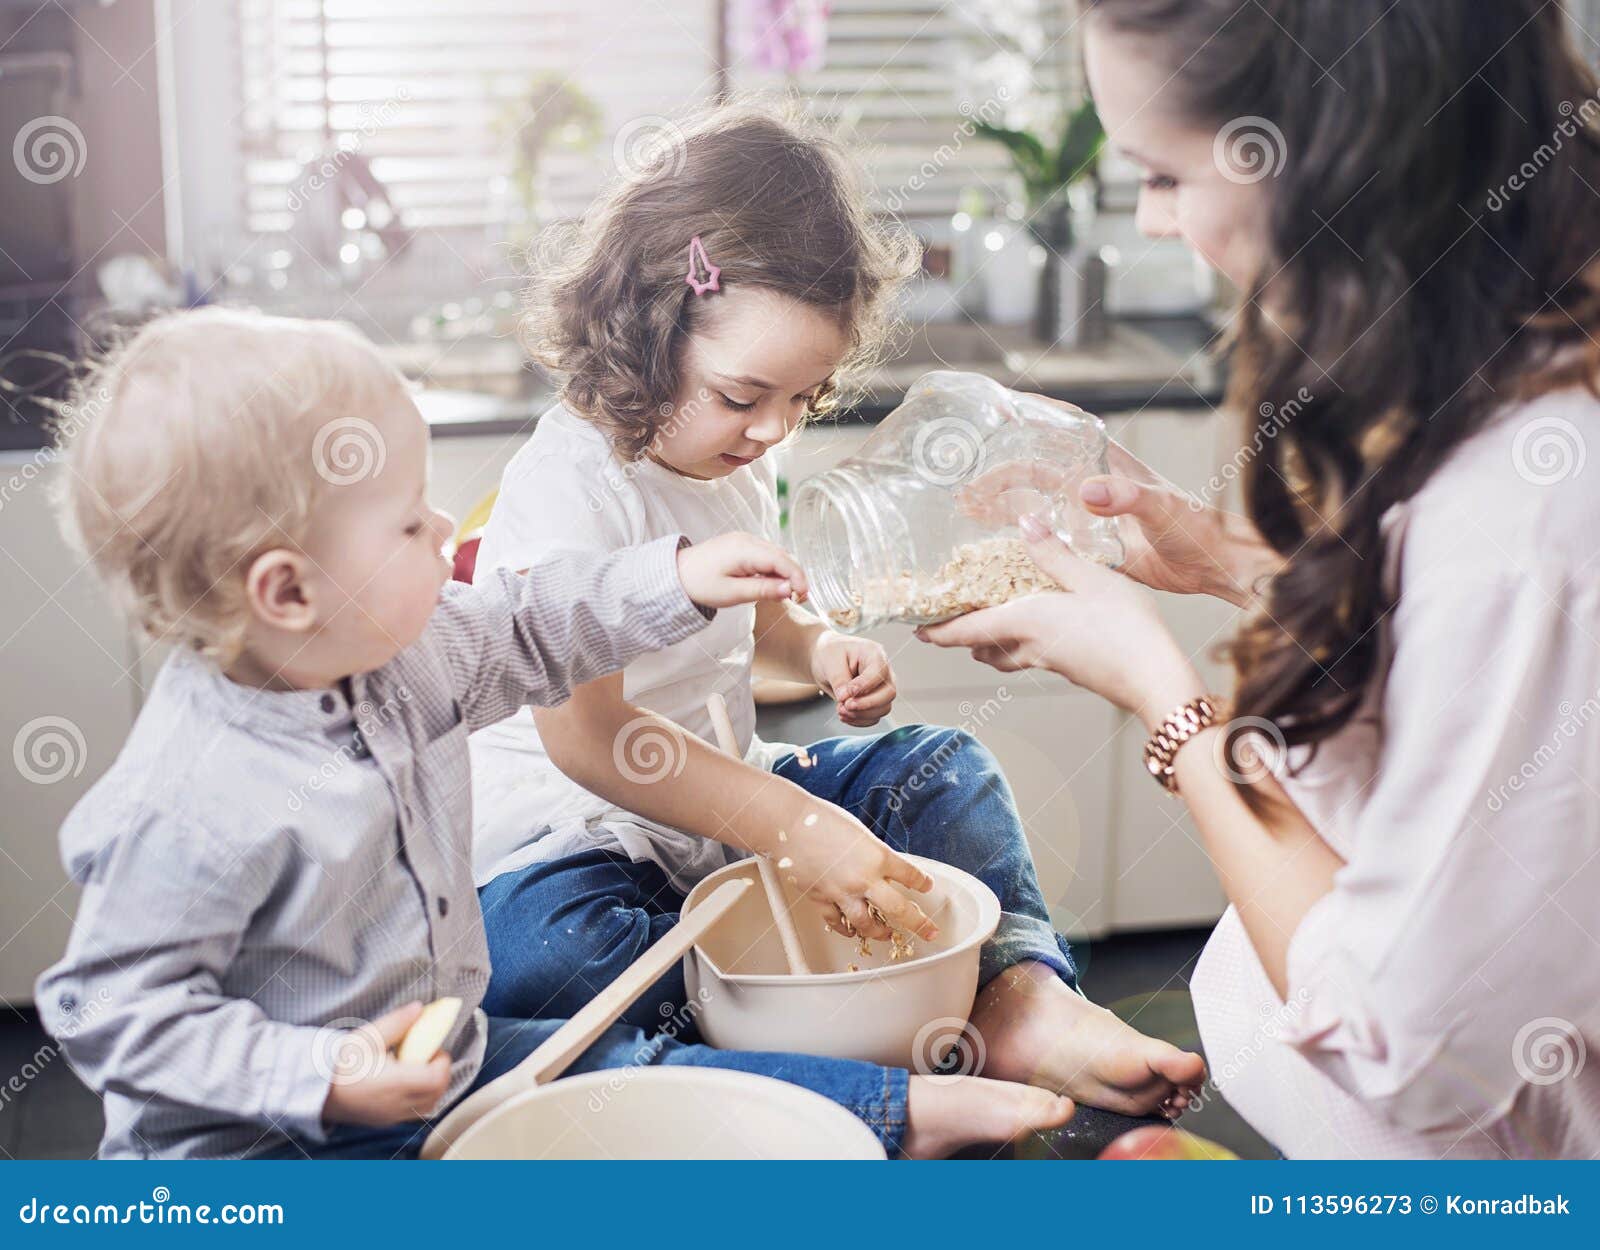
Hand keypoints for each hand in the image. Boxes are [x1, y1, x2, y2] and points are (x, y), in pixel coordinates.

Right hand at [321, 1002, 452, 1128]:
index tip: (433, 1046)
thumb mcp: (367, 1036)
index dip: (442, 1061)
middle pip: (436, 1094)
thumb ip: (397, 1023)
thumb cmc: (339, 1062)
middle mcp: (396, 1104)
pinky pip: (412, 1112)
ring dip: (430, 1086)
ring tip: (414, 1066)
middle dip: (440, 1073)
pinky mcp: (384, 1121)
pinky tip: (402, 1080)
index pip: (435, 1079)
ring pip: (427, 1106)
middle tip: (426, 1054)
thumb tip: (419, 1008)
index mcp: (394, 1084)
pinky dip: (418, 1097)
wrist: (314, 1089)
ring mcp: (390, 1116)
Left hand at [676, 533, 808, 608]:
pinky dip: (774, 568)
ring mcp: (745, 539)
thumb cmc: (700, 584)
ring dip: (785, 573)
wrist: (676, 574)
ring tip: (785, 594)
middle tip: (797, 599)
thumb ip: (763, 590)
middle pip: (783, 556)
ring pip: (776, 555)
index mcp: (745, 549)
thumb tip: (789, 589)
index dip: (797, 577)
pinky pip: (766, 554)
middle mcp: (748, 539)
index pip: (782, 560)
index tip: (803, 595)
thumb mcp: (733, 593)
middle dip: (794, 576)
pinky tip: (771, 584)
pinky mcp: (742, 544)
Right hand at [771, 798, 939, 941]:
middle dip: (918, 924)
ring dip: (880, 932)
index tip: (927, 886)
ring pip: (868, 924)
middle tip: (929, 931)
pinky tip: (852, 930)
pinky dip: (847, 928)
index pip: (911, 876)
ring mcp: (842, 892)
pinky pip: (838, 922)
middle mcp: (864, 878)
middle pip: (899, 910)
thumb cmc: (821, 820)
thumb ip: (873, 855)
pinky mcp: (822, 899)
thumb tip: (883, 869)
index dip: (923, 883)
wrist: (788, 823)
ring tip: (887, 935)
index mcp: (878, 856)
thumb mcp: (860, 834)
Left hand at [809, 632, 896, 726]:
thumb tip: (845, 698)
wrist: (825, 662)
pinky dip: (858, 720)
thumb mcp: (830, 661)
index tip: (847, 693)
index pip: (879, 673)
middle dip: (866, 704)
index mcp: (874, 654)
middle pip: (889, 693)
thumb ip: (839, 679)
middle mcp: (882, 672)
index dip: (864, 686)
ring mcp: (881, 689)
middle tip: (845, 705)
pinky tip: (844, 714)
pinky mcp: (875, 703)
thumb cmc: (831, 654)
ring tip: (840, 709)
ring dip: (861, 715)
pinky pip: (874, 718)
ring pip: (883, 708)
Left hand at [918, 516, 1203, 726]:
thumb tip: (1024, 524)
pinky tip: (1040, 628)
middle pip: (982, 649)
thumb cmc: (1127, 628)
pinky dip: (1021, 644)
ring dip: (990, 644)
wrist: (1157, 679)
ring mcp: (1052, 663)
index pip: (967, 631)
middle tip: (950, 620)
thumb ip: (1055, 553)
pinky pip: (1034, 656)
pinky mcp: (1072, 670)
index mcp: (1026, 623)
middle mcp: (1031, 648)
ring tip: (987, 623)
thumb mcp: (1091, 578)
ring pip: (1007, 657)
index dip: (938, 631)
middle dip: (962, 636)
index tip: (916, 629)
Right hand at [956, 398, 1273, 605]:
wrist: (1214, 568)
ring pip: (1037, 502)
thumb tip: (1085, 491)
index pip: (1065, 426)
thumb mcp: (1164, 508)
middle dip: (1000, 471)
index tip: (999, 408)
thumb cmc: (1198, 530)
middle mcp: (1095, 486)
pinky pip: (1048, 538)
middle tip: (968, 486)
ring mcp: (1090, 516)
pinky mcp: (1090, 547)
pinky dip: (1022, 538)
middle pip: (1036, 468)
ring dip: (1004, 504)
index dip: (1033, 413)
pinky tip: (997, 546)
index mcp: (1110, 464)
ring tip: (969, 511)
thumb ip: (1129, 497)